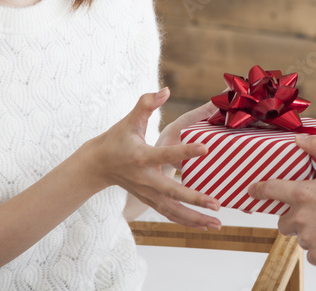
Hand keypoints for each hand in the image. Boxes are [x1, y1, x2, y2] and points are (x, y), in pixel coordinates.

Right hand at [82, 88, 220, 229]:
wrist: (98, 164)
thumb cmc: (117, 139)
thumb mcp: (130, 119)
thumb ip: (146, 103)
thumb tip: (166, 89)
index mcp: (141, 156)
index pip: (165, 154)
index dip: (185, 151)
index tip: (206, 149)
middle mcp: (145, 179)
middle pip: (171, 192)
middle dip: (194, 199)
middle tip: (216, 204)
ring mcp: (147, 193)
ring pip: (172, 210)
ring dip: (195, 219)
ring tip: (217, 224)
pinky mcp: (149, 201)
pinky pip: (170, 214)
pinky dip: (187, 222)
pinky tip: (205, 226)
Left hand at [248, 133, 315, 264]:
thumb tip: (300, 139)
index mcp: (302, 194)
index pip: (271, 190)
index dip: (259, 189)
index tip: (253, 191)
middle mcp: (300, 219)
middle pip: (283, 220)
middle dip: (293, 215)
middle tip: (312, 210)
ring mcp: (309, 240)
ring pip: (299, 236)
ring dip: (308, 230)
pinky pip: (312, 252)